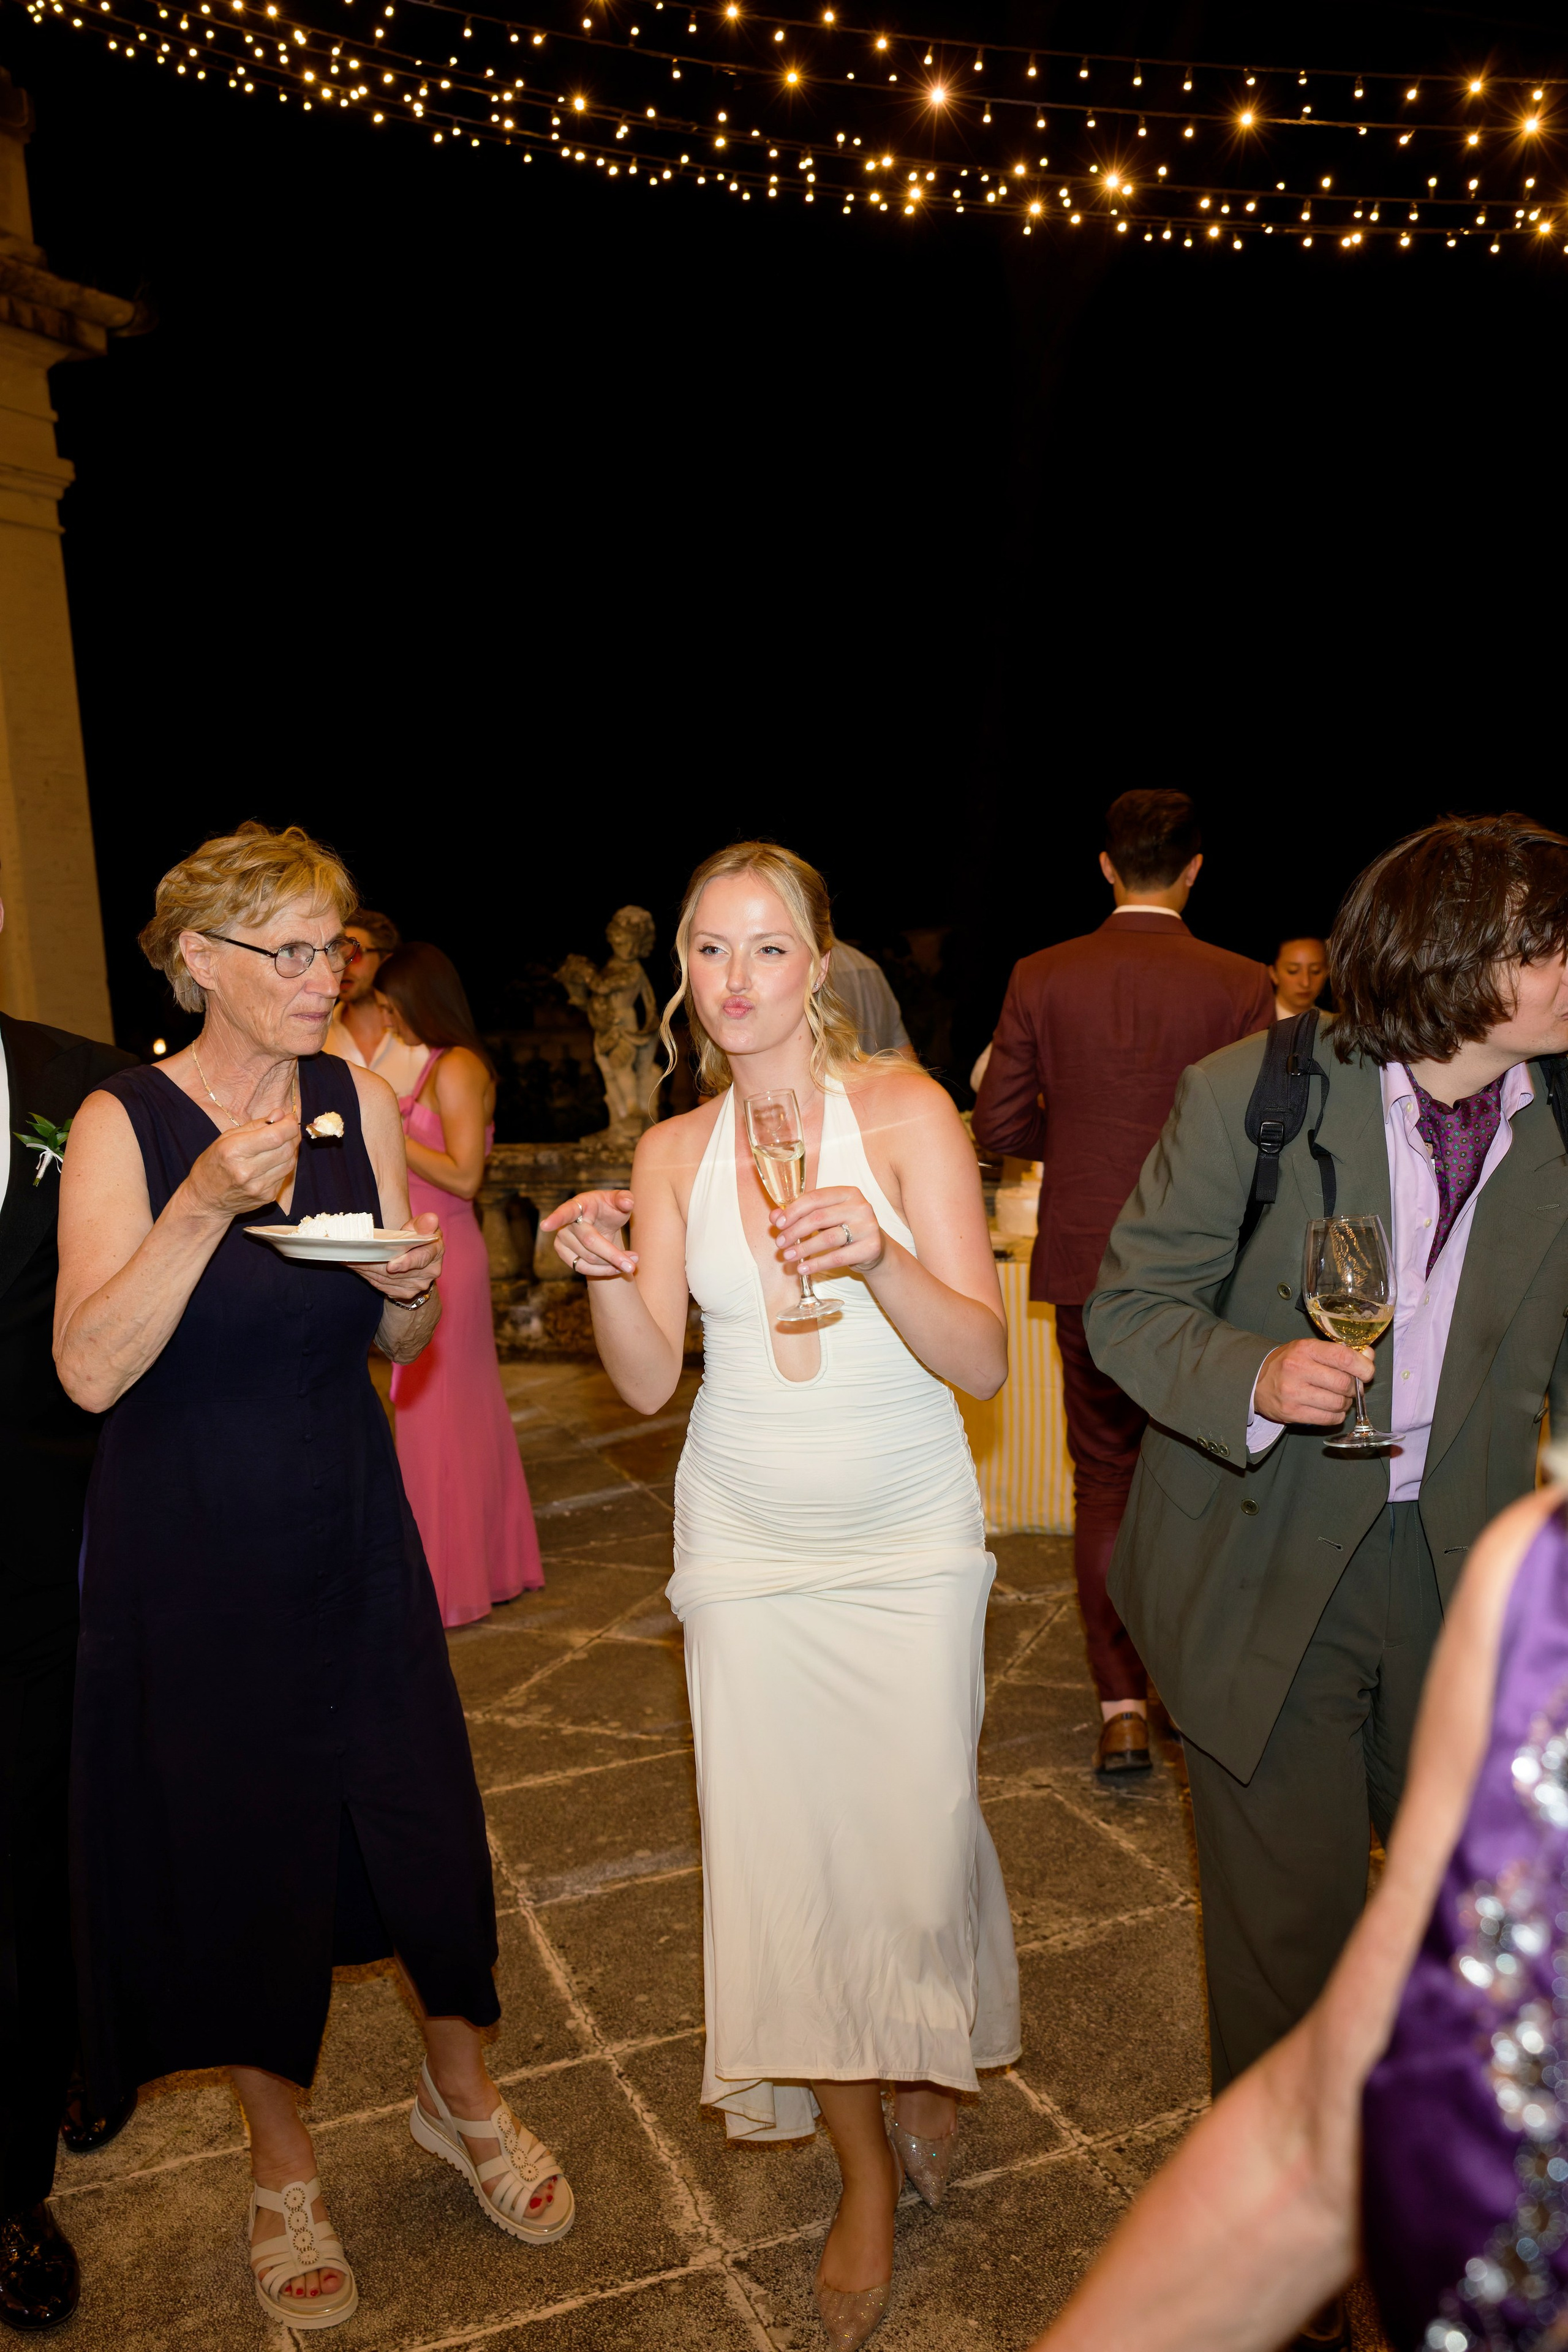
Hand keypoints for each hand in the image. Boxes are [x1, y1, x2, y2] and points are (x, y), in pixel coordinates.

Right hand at [187, 1111, 300, 1217]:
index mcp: (234, 1151)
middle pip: (286, 1149)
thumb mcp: (226, 1138)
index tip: (289, 1118)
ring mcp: (259, 1187)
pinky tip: (275, 1159)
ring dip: (291, 1149)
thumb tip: (280, 1114)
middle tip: (288, 1128)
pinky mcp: (267, 1196)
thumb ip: (255, 1125)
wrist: (206, 1200)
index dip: (289, 1125)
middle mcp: (247, 1171)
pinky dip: (285, 1163)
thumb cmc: (214, 1164)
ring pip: (290, 1162)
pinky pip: (285, 1175)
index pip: (275, 1136)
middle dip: (292, 1135)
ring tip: (282, 1143)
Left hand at [352, 1211, 442, 1301]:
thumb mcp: (421, 1225)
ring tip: (352, 1259)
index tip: (391, 1266)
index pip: (421, 1258)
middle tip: (355, 1256)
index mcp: (436, 1251)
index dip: (406, 1262)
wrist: (418, 1255)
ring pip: (387, 1279)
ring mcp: (418, 1285)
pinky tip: (359, 1267)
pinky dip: (369, 1277)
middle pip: (398, 1271)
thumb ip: (423, 1223)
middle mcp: (430, 1272)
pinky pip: (383, 1286)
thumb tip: (431, 1219)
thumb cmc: (417, 1236)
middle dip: (375, 1263)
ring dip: (367, 1270)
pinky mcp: (406, 1293)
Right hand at [540, 1191, 636, 1278]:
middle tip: (634, 1264)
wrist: (601, 1222)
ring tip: (631, 1261)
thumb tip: (627, 1203)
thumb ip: (624, 1199)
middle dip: (612, 1254)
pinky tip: (617, 1267)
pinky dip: (603, 1271)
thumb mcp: (619, 1201)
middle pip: (589, 1241)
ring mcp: (562, 1239)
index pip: (566, 1211)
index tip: (545, 1226)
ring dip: (612, 1264)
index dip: (556, 1218)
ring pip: (589, 1258)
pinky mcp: (563, 1254)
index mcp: (579, 1204)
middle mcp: (566, 1223)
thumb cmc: (609, 1209)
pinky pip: (583, 1268)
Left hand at [771, 1185, 884, 1276]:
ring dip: (803, 1249)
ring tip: (788, 1256)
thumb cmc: (846, 1229)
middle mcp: (860, 1206)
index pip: (815, 1198)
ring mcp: (868, 1226)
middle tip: (780, 1243)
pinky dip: (817, 1264)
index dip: (793, 1211)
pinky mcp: (871, 1247)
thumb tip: (774, 1217)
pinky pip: (838, 1257)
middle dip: (795, 1231)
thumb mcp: (825, 1218)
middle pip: (819, 1217)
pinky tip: (803, 1268)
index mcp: (847, 1193)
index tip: (778, 1224)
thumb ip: (800, 1214)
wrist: (875, 1249)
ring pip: (828, 1238)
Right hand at [1253, 1338, 1375, 1426]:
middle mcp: (1298, 1369)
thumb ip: (1340, 1352)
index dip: (1363, 1367)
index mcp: (1305, 1349)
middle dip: (1354, 1388)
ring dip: (1346, 1403)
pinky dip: (1336, 1416)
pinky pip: (1328, 1419)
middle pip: (1344, 1384)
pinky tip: (1330, 1409)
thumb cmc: (1288, 1363)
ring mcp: (1293, 1393)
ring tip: (1338, 1398)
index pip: (1344, 1357)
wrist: (1255, 1380)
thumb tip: (1369, 1356)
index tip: (1367, 1372)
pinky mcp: (1291, 1413)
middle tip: (1350, 1387)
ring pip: (1338, 1404)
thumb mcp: (1311, 1349)